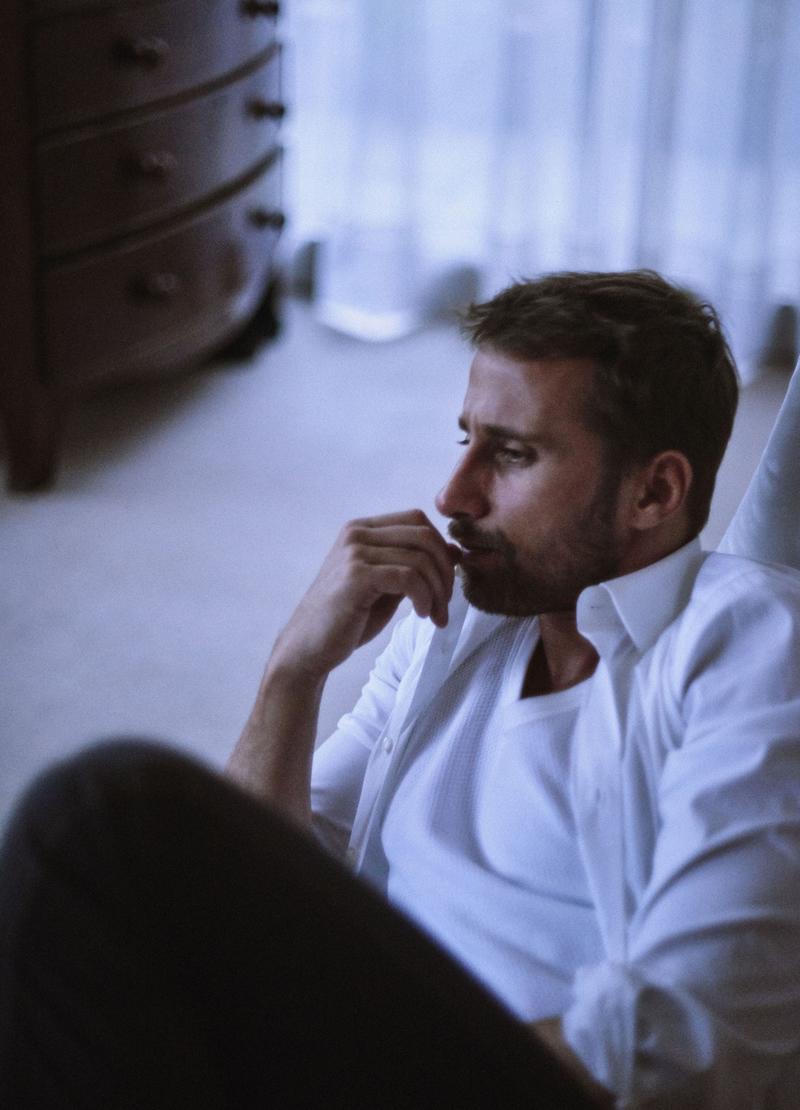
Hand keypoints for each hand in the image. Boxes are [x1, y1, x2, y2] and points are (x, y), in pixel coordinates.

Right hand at [270, 509, 459, 679]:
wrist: (309, 648)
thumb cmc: (348, 618)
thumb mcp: (387, 586)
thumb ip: (413, 566)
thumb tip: (454, 552)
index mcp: (362, 529)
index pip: (417, 519)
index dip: (441, 548)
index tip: (446, 582)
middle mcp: (356, 533)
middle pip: (424, 535)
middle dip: (445, 570)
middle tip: (446, 603)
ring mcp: (354, 552)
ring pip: (420, 558)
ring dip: (437, 591)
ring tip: (435, 616)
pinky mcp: (356, 576)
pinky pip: (408, 577)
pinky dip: (424, 597)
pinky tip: (422, 615)